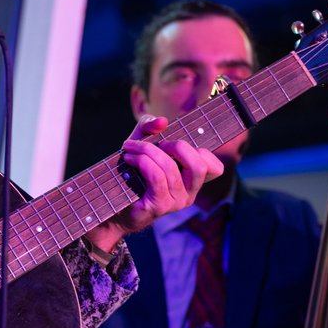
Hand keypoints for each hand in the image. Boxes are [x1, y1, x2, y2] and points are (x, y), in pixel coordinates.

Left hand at [92, 115, 223, 244]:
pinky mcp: (160, 206)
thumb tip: (162, 121)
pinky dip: (142, 162)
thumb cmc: (132, 172)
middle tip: (155, 143)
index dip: (199, 150)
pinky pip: (156, 176)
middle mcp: (190, 193)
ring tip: (130, 148)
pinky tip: (129, 158)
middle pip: (198, 165)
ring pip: (171, 168)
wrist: (113, 204)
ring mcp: (176, 202)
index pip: (215, 167)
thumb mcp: (142, 143)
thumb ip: (151, 127)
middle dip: (177, 146)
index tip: (173, 144)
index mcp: (193, 181)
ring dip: (148, 151)